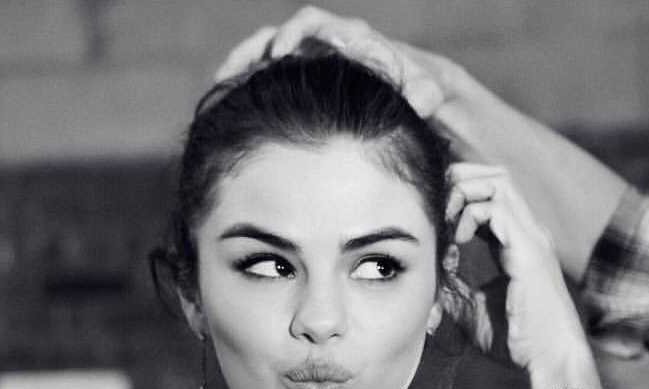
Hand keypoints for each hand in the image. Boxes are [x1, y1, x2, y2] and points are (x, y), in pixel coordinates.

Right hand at [214, 6, 455, 118]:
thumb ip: (424, 94)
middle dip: (262, 45)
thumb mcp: (426, 91)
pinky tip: (232, 102)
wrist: (411, 86)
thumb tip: (420, 101)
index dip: (297, 35)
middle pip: (287, 30)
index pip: (319, 26)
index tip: (280, 51)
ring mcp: (314, 55)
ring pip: (271, 46)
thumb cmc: (417, 89)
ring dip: (246, 60)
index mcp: (352, 39)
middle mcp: (329, 40)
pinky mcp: (304, 72)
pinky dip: (250, 79)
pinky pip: (269, 68)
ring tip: (222, 83)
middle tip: (240, 69)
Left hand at [443, 164, 597, 386]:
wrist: (547, 359)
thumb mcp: (472, 311)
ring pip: (497, 181)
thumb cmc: (516, 341)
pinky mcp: (528, 249)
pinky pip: (497, 207)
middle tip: (435, 211)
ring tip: (446, 223)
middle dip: (459, 181)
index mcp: (516, 243)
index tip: (435, 225)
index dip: (458, 199)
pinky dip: (469, 215)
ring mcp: (531, 237)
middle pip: (495, 176)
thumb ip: (452, 291)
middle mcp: (527, 233)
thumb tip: (427, 281)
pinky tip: (457, 242)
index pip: (489, 197)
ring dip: (463, 193)